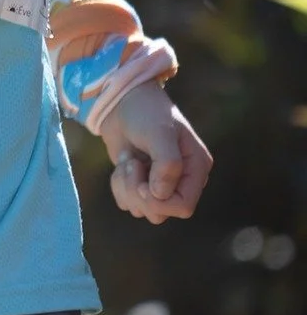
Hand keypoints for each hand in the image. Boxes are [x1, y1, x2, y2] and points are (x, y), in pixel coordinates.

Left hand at [99, 81, 211, 224]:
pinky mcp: (140, 182)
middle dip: (138, 192)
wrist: (120, 101)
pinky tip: (123, 162)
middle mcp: (181, 180)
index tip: (141, 184)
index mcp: (196, 168)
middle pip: (160, 212)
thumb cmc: (145, 111)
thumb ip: (167, 164)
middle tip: (132, 164)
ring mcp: (159, 183)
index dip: (160, 202)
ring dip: (126, 185)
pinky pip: (126, 202)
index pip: (184, 206)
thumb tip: (160, 194)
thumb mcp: (159, 133)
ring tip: (128, 159)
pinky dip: (118, 184)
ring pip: (140, 209)